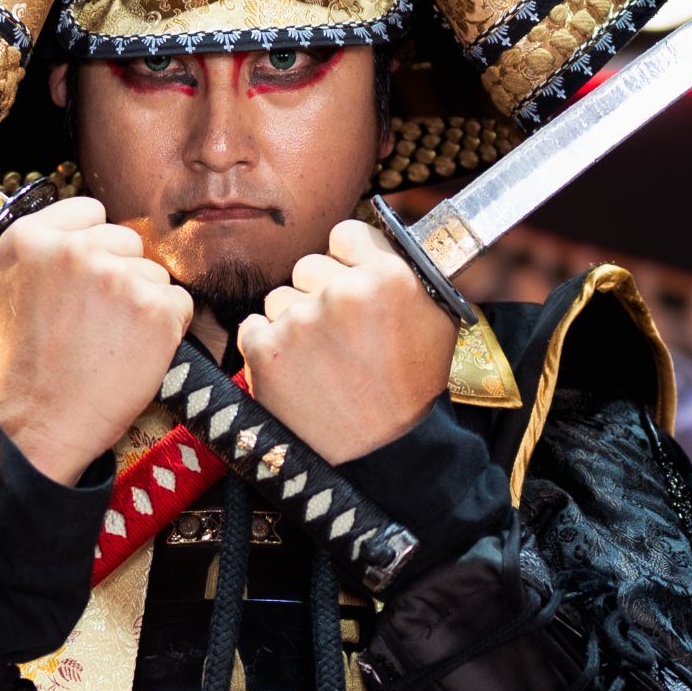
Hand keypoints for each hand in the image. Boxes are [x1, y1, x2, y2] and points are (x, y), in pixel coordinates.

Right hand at [0, 197, 192, 483]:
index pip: (90, 211)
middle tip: (95, 321)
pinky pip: (178, 302)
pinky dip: (166, 328)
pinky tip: (134, 353)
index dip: (94, 246)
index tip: (87, 277)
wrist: (37, 428)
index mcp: (30, 238)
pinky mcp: (155, 309)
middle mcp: (75, 248)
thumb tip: (63, 232)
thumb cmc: (16, 369)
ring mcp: (118, 276)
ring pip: (154, 273)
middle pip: (127, 240)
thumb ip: (29, 253)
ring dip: (142, 304)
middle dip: (119, 274)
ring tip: (109, 343)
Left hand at [237, 219, 454, 464]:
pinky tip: (297, 373)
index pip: (345, 233)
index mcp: (388, 275)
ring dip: (293, 323)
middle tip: (338, 335)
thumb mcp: (438, 322)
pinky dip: (268, 348)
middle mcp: (343, 290)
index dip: (346, 260)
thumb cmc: (412, 391)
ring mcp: (300, 319)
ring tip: (320, 362)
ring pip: (280, 298)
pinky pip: (253, 327)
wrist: (382, 457)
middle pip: (309, 265)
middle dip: (319, 293)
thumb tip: (390, 238)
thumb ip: (409, 274)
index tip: (350, 283)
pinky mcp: (265, 350)